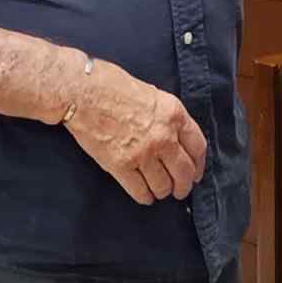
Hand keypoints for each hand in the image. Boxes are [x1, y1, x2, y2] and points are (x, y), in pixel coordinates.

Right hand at [63, 63, 210, 206]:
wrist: (83, 92)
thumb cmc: (112, 85)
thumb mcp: (152, 94)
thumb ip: (166, 117)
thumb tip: (173, 134)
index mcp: (174, 115)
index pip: (198, 147)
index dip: (198, 165)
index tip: (196, 173)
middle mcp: (163, 136)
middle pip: (184, 171)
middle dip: (184, 186)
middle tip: (180, 191)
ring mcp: (143, 153)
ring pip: (163, 185)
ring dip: (163, 191)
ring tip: (159, 192)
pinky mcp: (121, 166)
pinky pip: (139, 190)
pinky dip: (144, 197)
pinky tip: (144, 196)